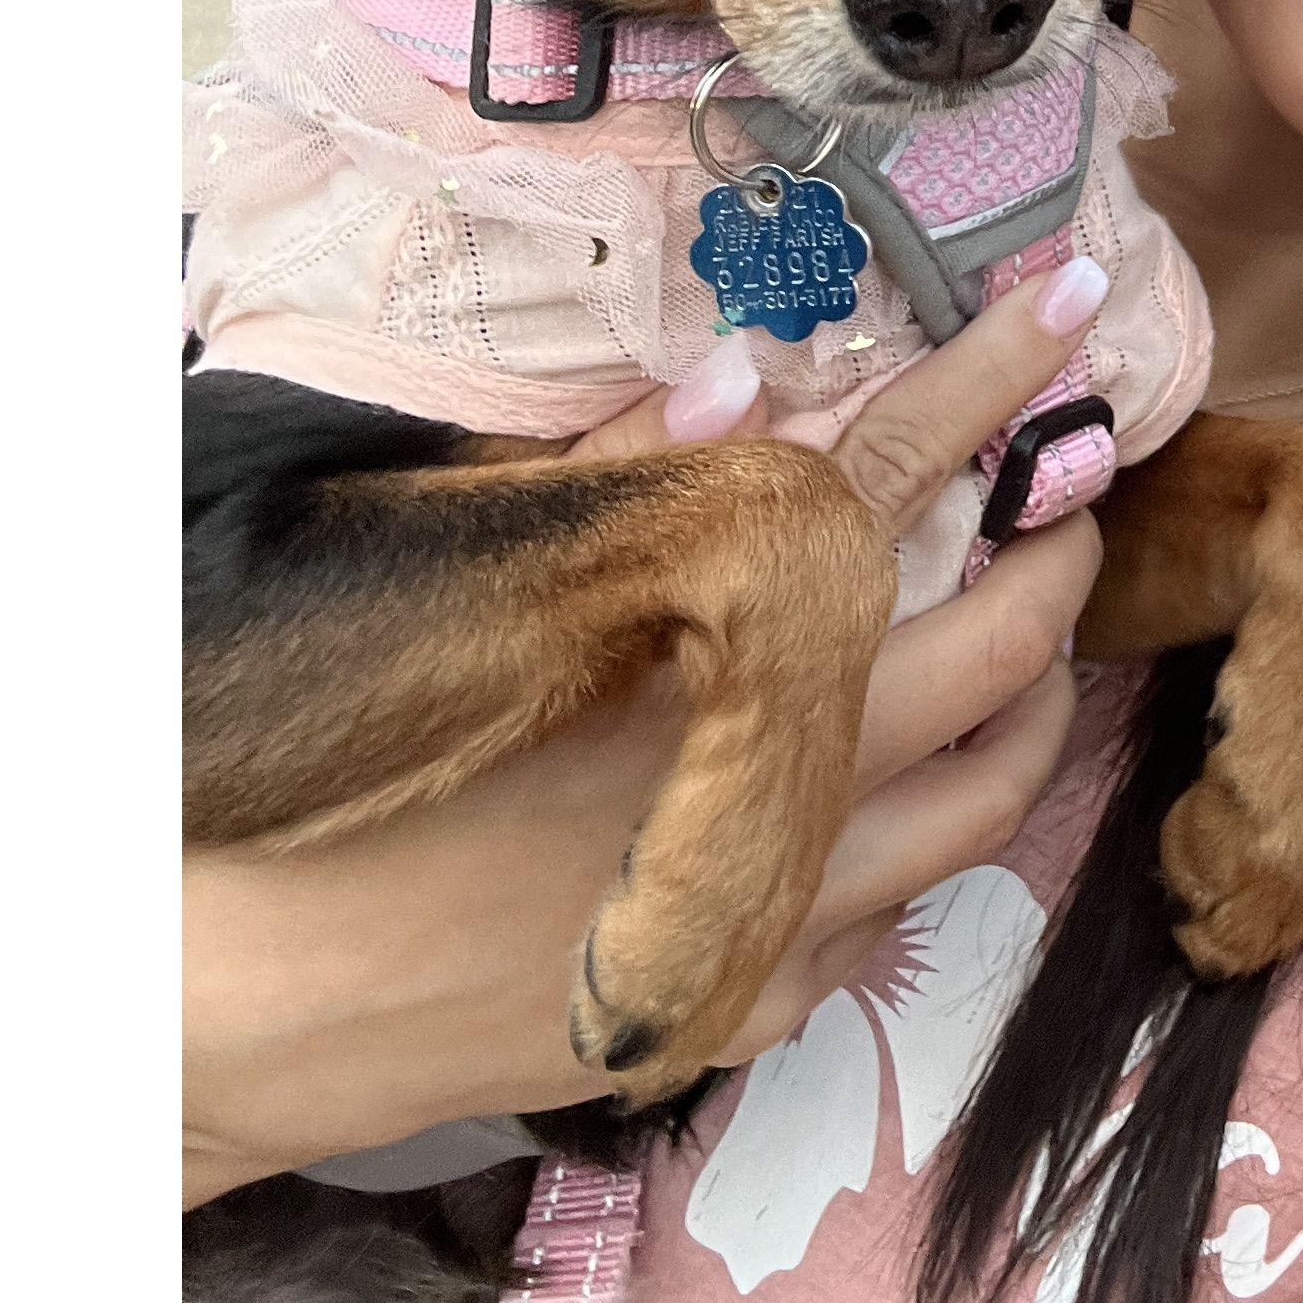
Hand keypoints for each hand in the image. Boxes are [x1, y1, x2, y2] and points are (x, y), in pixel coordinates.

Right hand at [182, 289, 1109, 1203]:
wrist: (228, 994)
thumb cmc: (335, 764)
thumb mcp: (467, 587)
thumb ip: (616, 482)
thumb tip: (741, 380)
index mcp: (704, 641)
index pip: (891, 469)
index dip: (994, 377)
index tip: (1075, 302)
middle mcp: (776, 771)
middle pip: (1004, 637)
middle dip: (1057, 546)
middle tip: (1061, 489)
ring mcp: (780, 902)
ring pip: (991, 787)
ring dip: (1029, 693)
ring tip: (1025, 628)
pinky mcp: (749, 1000)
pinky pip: (893, 905)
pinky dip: (919, 826)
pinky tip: (884, 782)